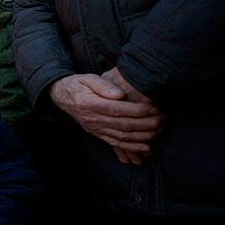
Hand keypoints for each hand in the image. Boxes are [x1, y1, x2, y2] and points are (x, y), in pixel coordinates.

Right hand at [49, 74, 163, 158]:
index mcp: (89, 103)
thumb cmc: (78, 85)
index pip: (117, 109)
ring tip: (159, 130)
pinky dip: (132, 147)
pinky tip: (146, 146)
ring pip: (122, 136)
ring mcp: (95, 129)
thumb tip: (120, 94)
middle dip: (146, 123)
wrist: (62, 96)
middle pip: (123, 125)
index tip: (154, 107)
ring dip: (143, 136)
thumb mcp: (87, 78)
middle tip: (162, 118)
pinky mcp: (98, 134)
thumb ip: (103, 84)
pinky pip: (116, 144)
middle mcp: (92, 119)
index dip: (137, 110)